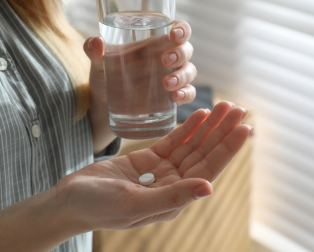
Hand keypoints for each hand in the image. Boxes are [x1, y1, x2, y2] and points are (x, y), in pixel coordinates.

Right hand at [55, 101, 251, 230]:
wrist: (68, 202)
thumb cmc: (97, 207)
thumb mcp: (133, 203)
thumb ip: (171, 196)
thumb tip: (208, 188)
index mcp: (173, 200)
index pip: (207, 171)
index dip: (226, 149)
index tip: (245, 128)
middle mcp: (172, 186)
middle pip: (203, 155)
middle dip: (222, 132)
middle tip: (239, 108)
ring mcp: (160, 173)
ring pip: (190, 146)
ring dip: (208, 127)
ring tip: (225, 106)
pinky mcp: (146, 161)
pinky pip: (172, 142)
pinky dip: (187, 128)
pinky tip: (201, 114)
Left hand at [84, 20, 195, 108]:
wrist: (103, 105)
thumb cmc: (105, 75)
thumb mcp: (98, 62)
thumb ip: (93, 50)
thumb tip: (95, 42)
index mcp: (154, 44)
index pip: (177, 31)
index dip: (182, 29)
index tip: (175, 33)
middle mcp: (167, 59)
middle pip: (186, 50)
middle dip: (181, 54)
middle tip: (165, 60)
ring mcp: (171, 78)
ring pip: (189, 72)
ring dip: (182, 76)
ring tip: (166, 84)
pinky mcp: (171, 99)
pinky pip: (188, 94)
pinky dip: (186, 94)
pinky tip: (176, 97)